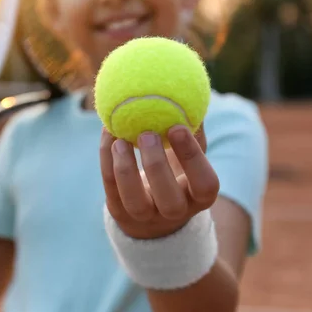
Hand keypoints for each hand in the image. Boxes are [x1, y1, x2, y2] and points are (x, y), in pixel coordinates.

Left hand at [100, 125, 219, 239]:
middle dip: (156, 166)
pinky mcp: (118, 211)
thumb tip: (188, 95)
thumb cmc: (176, 173)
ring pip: (134, 200)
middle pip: (169, 200)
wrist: (151, 212)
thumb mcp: (188, 157)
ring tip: (120, 138)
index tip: (177, 127)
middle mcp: (174, 212)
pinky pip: (111, 187)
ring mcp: (145, 216)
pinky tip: (108, 134)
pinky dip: (107, 160)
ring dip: (125, 168)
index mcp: (199, 196)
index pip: (204, 184)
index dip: (192, 157)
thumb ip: (192, 131)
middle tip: (146, 134)